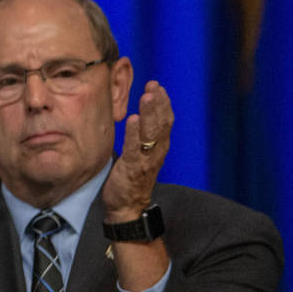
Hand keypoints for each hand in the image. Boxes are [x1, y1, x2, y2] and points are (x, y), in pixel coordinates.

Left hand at [102, 80, 173, 221]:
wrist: (126, 206)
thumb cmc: (132, 177)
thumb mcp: (141, 153)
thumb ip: (143, 135)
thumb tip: (140, 114)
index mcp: (159, 147)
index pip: (166, 120)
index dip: (163, 102)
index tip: (158, 85)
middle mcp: (156, 152)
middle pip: (162, 123)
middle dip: (158, 103)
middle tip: (153, 85)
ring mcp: (145, 160)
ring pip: (151, 133)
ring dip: (150, 113)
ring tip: (146, 96)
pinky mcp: (132, 169)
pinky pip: (134, 148)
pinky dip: (134, 133)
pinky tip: (132, 119)